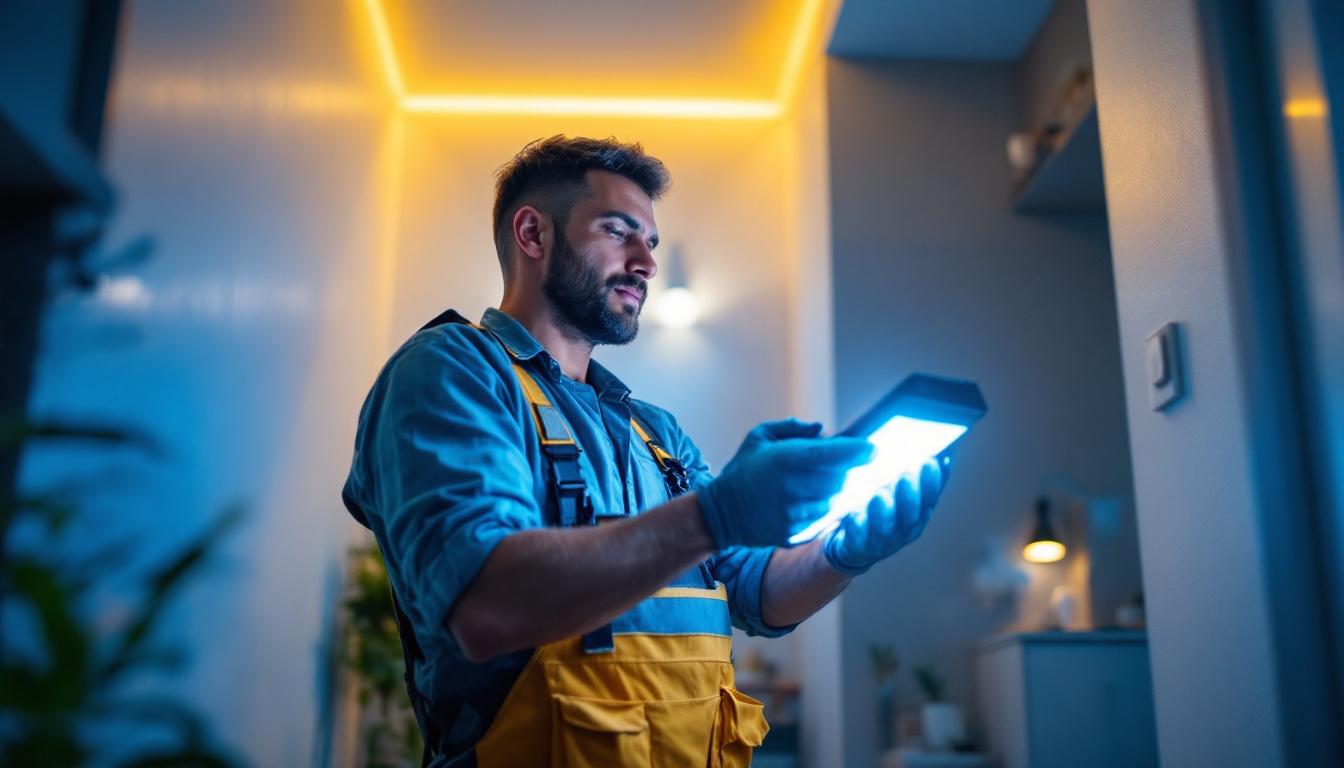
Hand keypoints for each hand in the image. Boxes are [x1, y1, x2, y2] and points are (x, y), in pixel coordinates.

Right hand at [698, 424, 872, 548]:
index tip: (873, 448)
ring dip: (835, 492)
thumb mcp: (759, 437)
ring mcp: (796, 514)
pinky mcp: (796, 534)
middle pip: (842, 479)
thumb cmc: (743, 470)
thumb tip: (823, 429)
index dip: (860, 451)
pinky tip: (811, 502)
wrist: (720, 514)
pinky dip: (824, 509)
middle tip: (845, 466)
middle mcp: (794, 488)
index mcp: (786, 459)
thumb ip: (792, 428)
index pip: (837, 454)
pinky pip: (824, 520)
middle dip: (847, 472)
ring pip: (835, 501)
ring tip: (820, 485)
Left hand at [823, 456, 949, 574]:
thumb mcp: (887, 483)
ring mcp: (885, 542)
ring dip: (886, 511)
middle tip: (905, 473)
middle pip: (914, 513)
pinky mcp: (860, 549)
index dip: (935, 480)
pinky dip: (858, 527)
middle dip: (911, 493)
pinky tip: (855, 514)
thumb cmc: (873, 502)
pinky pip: (859, 541)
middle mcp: (906, 528)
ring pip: (889, 529)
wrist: (849, 541)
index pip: (932, 494)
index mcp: (919, 509)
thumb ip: (899, 466)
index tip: (932, 459)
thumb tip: (907, 438)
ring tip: (879, 494)